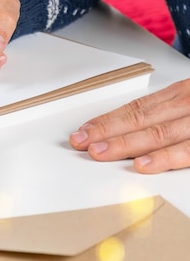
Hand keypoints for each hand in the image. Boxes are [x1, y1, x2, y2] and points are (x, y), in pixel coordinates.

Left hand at [69, 79, 189, 172]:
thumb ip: (168, 113)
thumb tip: (132, 128)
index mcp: (180, 96)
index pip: (137, 108)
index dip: (108, 119)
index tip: (85, 129)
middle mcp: (186, 106)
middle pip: (139, 119)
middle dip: (106, 131)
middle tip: (81, 141)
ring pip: (157, 133)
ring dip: (124, 144)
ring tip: (99, 152)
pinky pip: (187, 151)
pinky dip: (163, 158)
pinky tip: (141, 164)